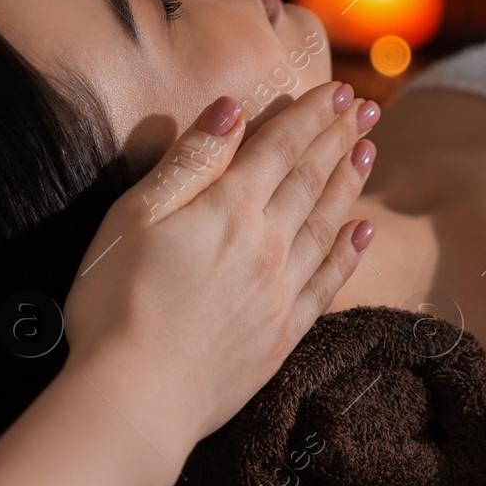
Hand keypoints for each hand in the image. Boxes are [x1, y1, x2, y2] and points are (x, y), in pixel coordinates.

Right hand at [61, 81, 378, 446]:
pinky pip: (329, 283)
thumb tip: (232, 107)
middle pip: (311, 179)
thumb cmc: (116, 302)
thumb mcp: (135, 216)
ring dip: (350, 184)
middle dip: (340, 137)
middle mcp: (267, 244)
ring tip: (369, 152)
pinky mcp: (282, 335)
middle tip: (368, 107)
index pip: (281, 147)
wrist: (137, 395)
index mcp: (229, 208)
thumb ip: (189, 160)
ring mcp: (281, 291)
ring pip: (327, 224)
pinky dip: (350, 253)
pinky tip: (364, 232)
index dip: (312, 114)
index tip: (338, 89)